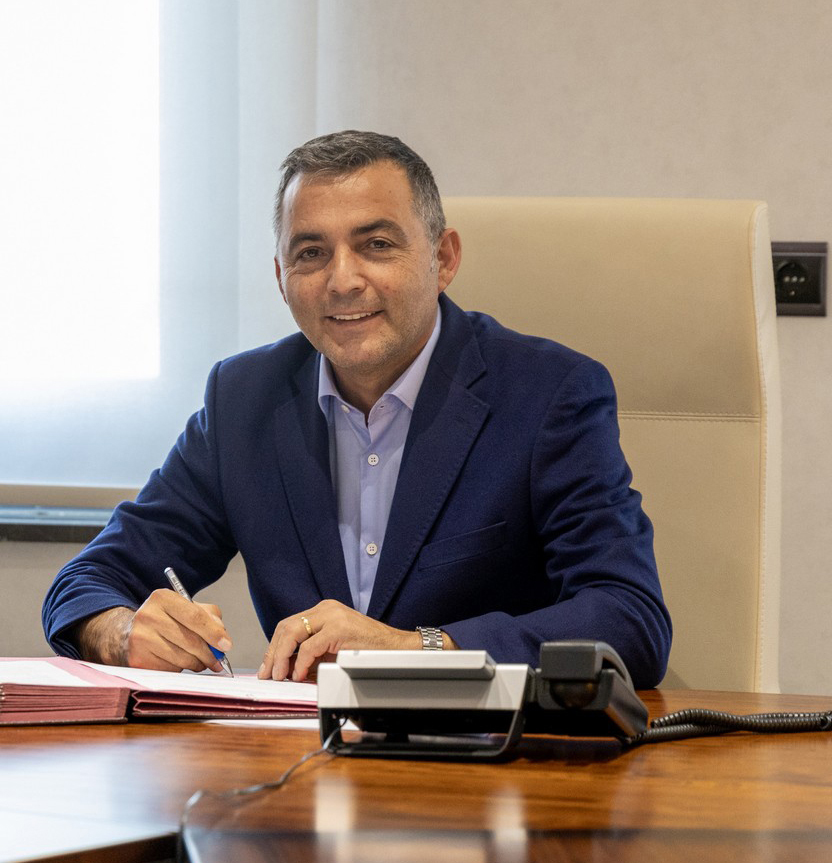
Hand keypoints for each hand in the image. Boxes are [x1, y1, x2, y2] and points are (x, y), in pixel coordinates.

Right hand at [74, 590, 231, 672]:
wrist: (126, 634)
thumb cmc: (165, 621)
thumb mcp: (185, 608)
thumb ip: (209, 617)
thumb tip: (223, 640)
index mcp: (163, 598)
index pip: (195, 617)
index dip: (214, 633)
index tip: (226, 645)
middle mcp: (148, 616)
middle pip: (191, 641)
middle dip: (209, 654)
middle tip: (218, 661)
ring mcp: (140, 639)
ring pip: (182, 659)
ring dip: (196, 664)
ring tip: (197, 661)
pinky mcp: (137, 660)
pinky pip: (170, 670)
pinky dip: (179, 670)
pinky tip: (176, 662)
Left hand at [258, 599, 426, 681]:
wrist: (396, 649)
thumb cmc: (368, 651)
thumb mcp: (333, 650)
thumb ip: (310, 655)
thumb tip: (284, 669)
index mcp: (324, 610)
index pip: (289, 625)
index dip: (274, 647)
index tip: (267, 666)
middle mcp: (326, 608)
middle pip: (286, 627)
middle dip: (273, 652)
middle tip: (268, 673)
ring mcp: (333, 616)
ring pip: (293, 632)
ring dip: (282, 657)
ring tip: (279, 675)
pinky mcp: (339, 628)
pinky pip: (310, 646)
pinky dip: (300, 663)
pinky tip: (299, 675)